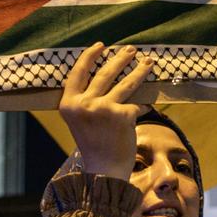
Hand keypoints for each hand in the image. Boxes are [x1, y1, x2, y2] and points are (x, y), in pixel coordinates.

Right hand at [58, 43, 153, 179]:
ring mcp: (104, 108)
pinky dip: (143, 104)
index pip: (78, 72)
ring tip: (148, 62)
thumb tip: (107, 75)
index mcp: (69, 104)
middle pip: (105, 73)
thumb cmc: (93, 145)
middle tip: (131, 49)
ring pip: (125, 83)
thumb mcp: (79, 120)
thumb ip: (85, 100)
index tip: (101, 45)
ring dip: (139, 70)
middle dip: (120, 58)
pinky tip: (147, 104)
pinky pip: (137, 104)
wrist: (103, 171)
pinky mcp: (123, 115)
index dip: (90, 56)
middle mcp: (84, 104)